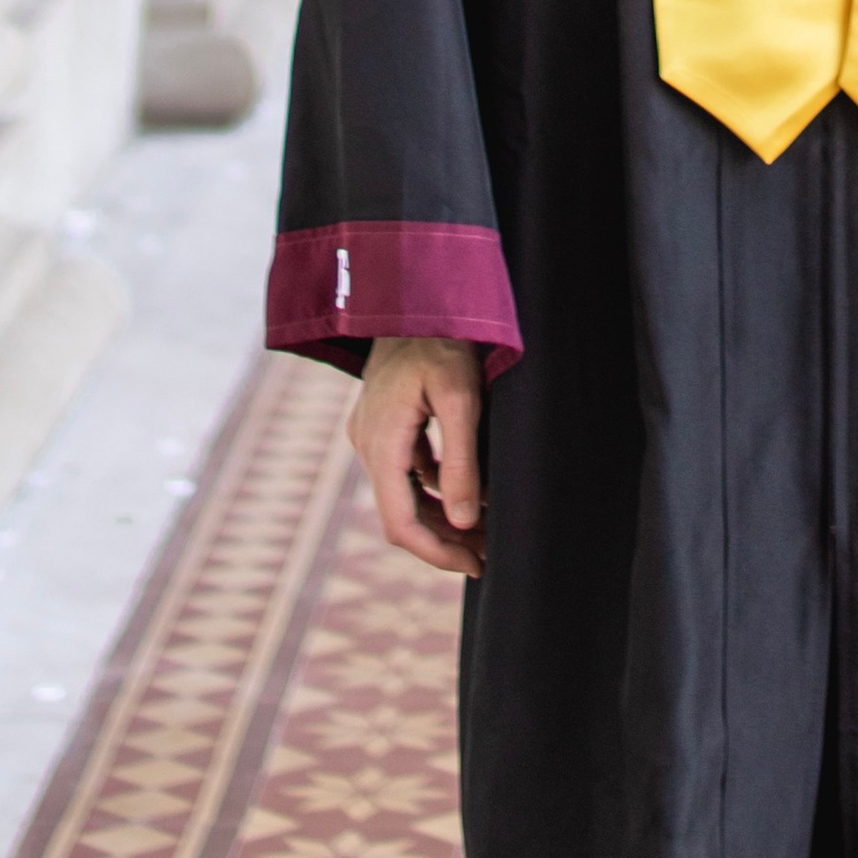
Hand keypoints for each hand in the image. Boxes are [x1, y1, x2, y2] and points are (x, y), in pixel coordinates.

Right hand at [349, 335, 487, 573]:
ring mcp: (370, 433)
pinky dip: (433, 490)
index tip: (476, 566)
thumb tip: (466, 522)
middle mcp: (367, 442)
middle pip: (401, 514)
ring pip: (402, 495)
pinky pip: (404, 472)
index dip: (436, 553)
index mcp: (381, 440)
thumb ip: (461, 459)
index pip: (400, 522)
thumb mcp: (461, 396)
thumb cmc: (443, 336)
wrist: (416, 291)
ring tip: (485, 532)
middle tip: (489, 554)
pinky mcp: (381, 424)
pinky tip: (468, 493)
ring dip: (440, 517)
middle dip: (445, 539)